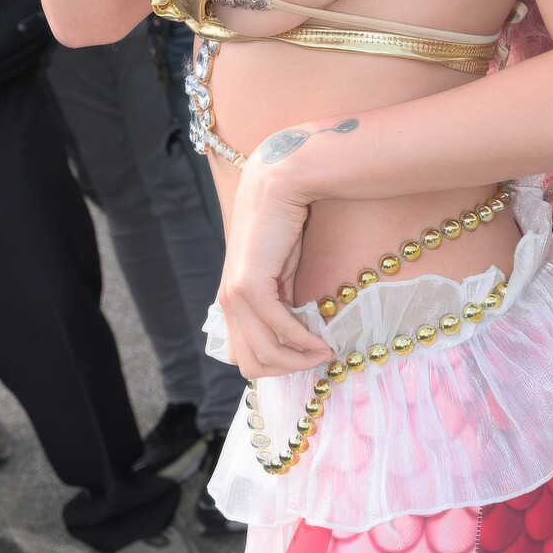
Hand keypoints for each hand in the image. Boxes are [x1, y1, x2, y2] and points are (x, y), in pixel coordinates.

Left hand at [216, 159, 329, 379]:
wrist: (281, 183)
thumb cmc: (286, 223)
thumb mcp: (283, 272)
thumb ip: (283, 303)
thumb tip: (299, 336)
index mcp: (232, 300)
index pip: (245, 355)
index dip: (278, 364)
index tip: (308, 356)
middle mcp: (227, 301)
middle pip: (251, 363)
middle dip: (288, 369)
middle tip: (319, 358)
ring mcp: (235, 295)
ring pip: (263, 353)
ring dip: (298, 359)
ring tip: (325, 351)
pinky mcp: (250, 285)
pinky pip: (277, 327)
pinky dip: (303, 340)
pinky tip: (322, 340)